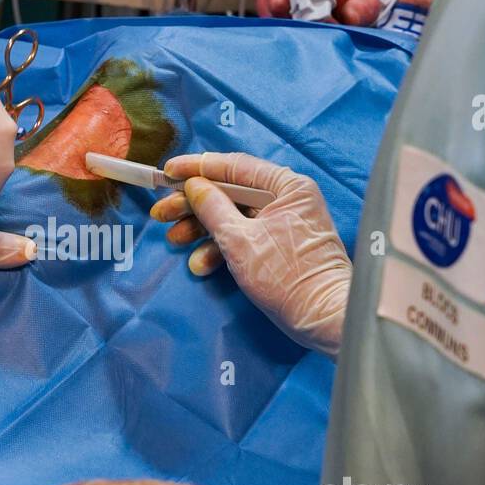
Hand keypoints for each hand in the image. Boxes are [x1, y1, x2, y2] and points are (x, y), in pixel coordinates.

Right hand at [150, 151, 351, 357]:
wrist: (323, 318)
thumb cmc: (286, 275)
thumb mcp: (239, 240)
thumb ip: (212, 209)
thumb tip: (194, 186)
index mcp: (285, 186)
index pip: (234, 166)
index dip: (196, 168)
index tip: (167, 173)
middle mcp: (286, 198)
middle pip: (230, 192)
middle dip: (193, 205)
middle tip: (161, 213)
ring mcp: (282, 223)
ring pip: (233, 216)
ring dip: (202, 229)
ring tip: (175, 240)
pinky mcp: (277, 246)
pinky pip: (243, 237)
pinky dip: (221, 248)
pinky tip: (200, 264)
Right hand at [256, 0, 380, 26]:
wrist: (343, 3)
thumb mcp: (367, 4)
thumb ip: (360, 10)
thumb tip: (346, 17)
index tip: (320, 17)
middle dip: (298, 7)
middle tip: (310, 24)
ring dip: (284, 14)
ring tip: (300, 26)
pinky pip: (262, 3)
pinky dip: (272, 18)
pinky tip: (288, 26)